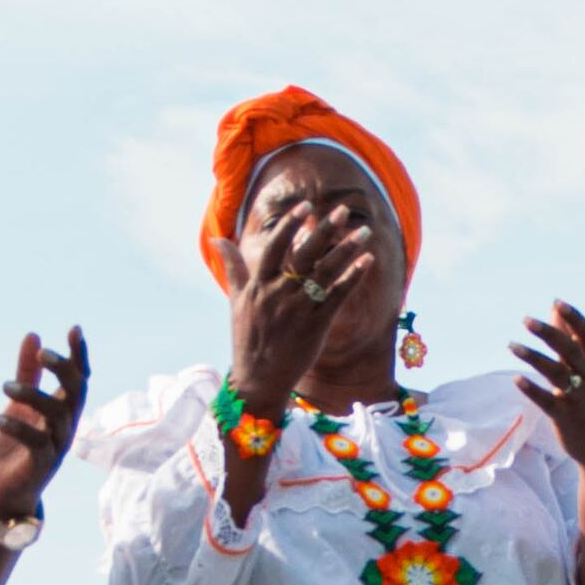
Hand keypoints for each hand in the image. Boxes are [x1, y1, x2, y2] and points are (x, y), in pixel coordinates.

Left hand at [0, 328, 89, 522]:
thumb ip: (26, 373)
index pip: (79, 377)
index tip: (74, 330)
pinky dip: (18, 427)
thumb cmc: (17, 445)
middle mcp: (67, 424)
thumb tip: (33, 336)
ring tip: (5, 386)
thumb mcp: (18, 404)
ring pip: (56, 414)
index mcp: (64, 408)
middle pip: (76, 391)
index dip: (79, 355)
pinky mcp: (44, 463)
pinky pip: (37, 442)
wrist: (7, 487)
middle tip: (41, 355)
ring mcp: (59, 444)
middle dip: (63, 370)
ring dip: (32, 396)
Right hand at [223, 196, 366, 408]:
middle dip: (324, 230)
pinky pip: (337, 296)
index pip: (274, 247)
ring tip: (364, 231)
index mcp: (259, 285)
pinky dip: (352, 277)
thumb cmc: (247, 337)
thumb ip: (233, 267)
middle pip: (304, 254)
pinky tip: (367, 261)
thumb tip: (218, 239)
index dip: (290, 225)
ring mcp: (297, 309)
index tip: (305, 206)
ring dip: (347, 249)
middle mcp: (278, 294)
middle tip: (342, 211)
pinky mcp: (315, 325)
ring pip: (325, 272)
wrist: (258, 378)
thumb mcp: (237, 299)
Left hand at [515, 304, 584, 471]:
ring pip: (558, 374)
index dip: (574, 318)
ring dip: (534, 358)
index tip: (557, 302)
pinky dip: (533, 390)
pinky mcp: (567, 419)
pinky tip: (516, 380)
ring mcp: (581, 400)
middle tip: (526, 320)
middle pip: (572, 351)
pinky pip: (548, 402)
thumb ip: (571, 339)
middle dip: (550, 334)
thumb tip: (555, 309)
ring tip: (511, 345)